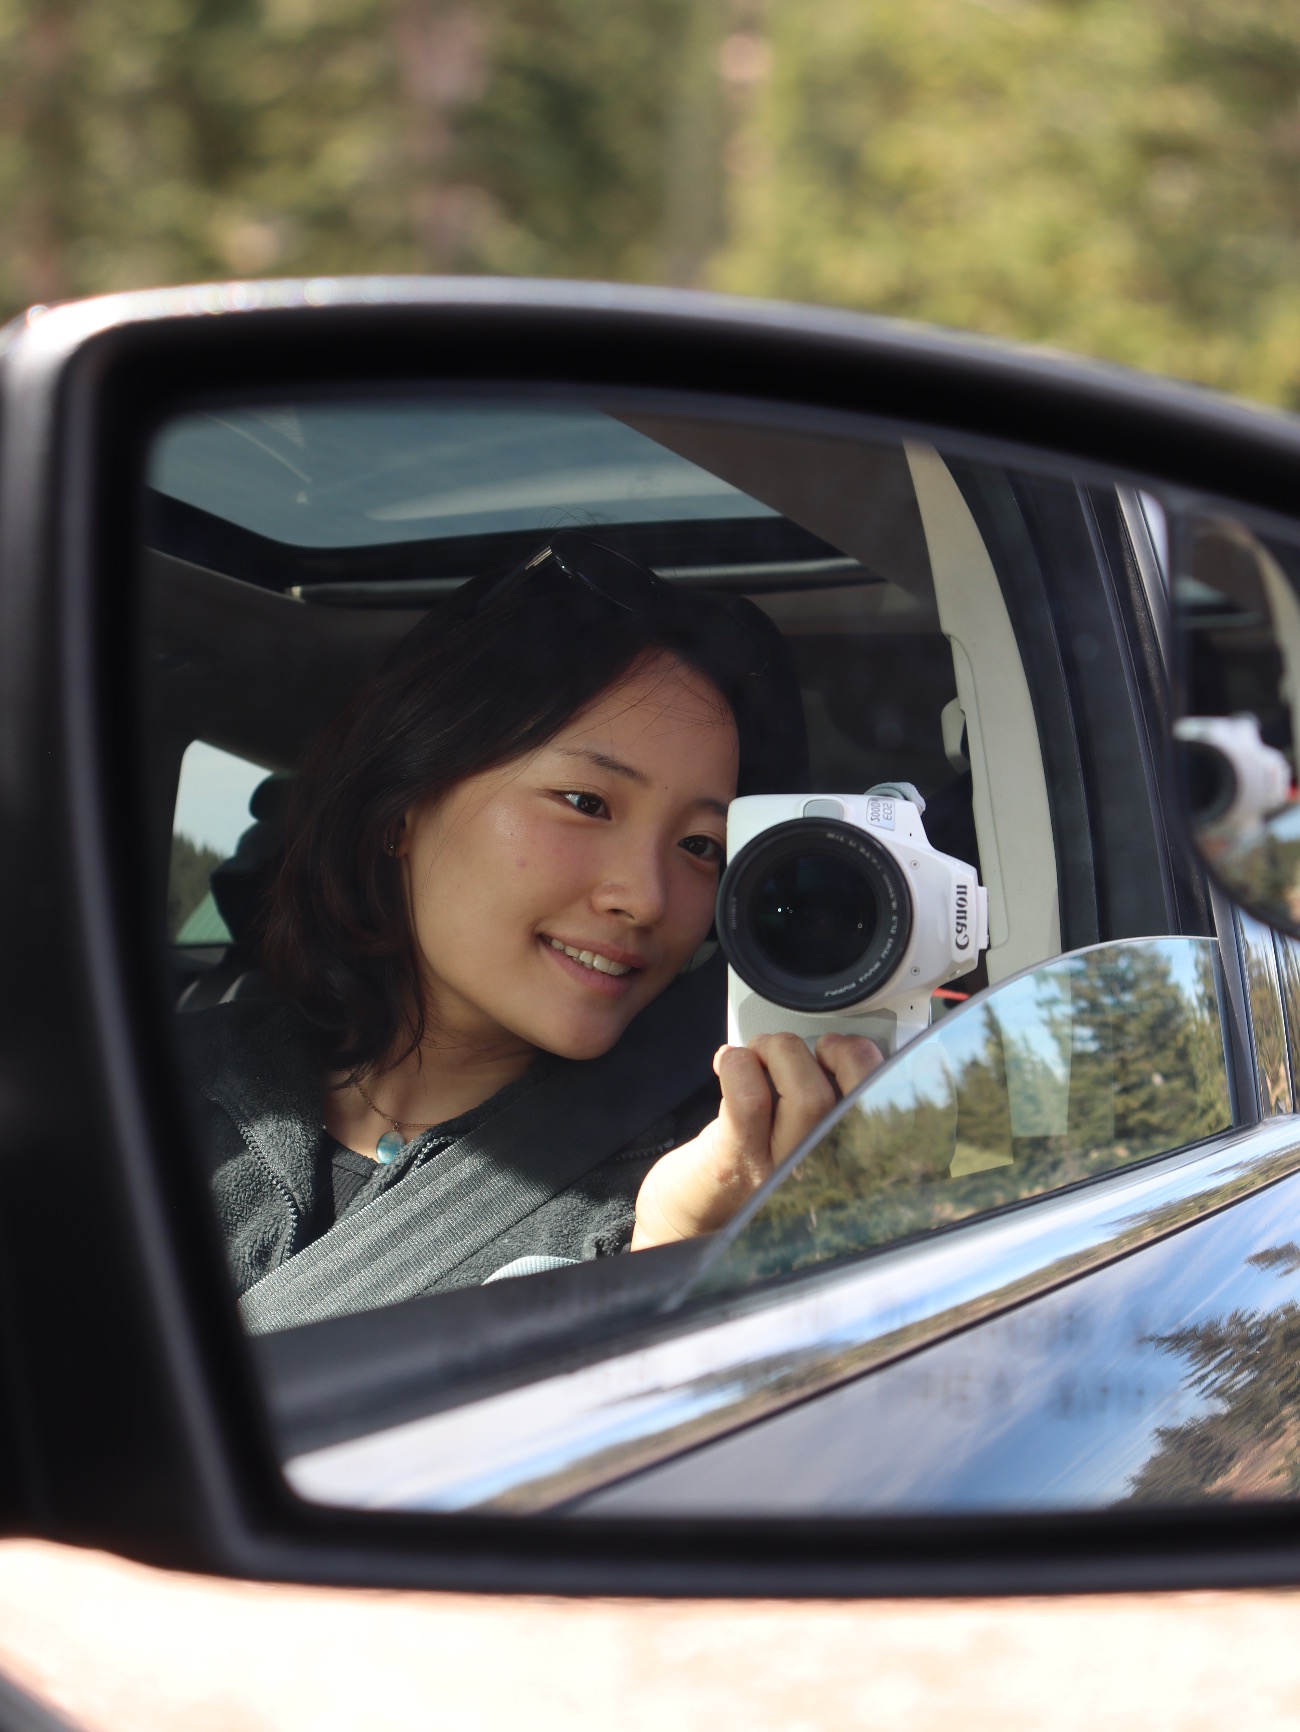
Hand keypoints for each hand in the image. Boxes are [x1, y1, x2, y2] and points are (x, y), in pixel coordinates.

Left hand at [631, 1031, 882, 1249]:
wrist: (684, 1227)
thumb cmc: (739, 1178)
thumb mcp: (793, 1146)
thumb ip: (817, 1105)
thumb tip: (827, 1046)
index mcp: (837, 1162)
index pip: (881, 1110)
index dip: (870, 1065)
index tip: (843, 1048)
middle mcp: (817, 1173)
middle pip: (853, 1098)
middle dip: (832, 1051)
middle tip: (797, 1048)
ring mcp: (778, 1172)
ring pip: (808, 1097)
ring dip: (781, 1052)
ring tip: (758, 1052)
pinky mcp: (734, 1162)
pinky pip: (749, 1100)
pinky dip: (739, 1065)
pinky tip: (728, 1063)